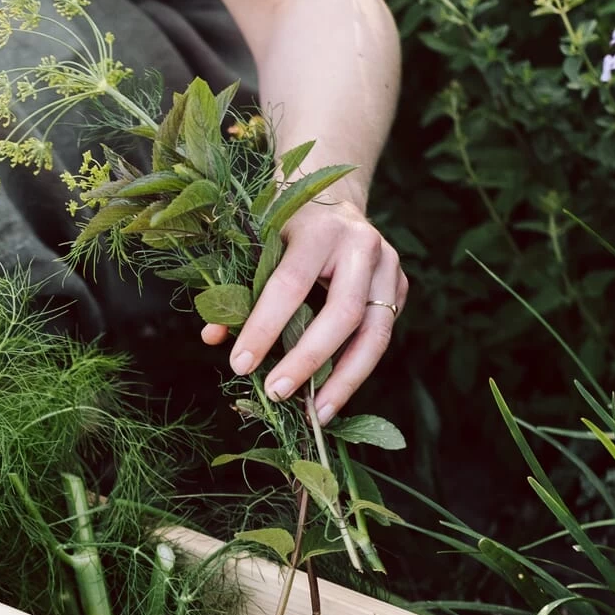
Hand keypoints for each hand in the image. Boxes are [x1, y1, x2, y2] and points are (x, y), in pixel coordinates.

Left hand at [201, 197, 407, 421]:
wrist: (333, 199)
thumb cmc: (285, 227)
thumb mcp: (258, 246)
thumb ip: (237, 289)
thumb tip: (214, 337)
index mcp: (320, 228)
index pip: (291, 284)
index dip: (264, 328)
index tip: (240, 365)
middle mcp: (362, 244)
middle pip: (344, 313)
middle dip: (309, 361)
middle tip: (278, 393)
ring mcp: (389, 265)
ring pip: (375, 333)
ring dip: (345, 380)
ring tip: (317, 415)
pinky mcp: (400, 286)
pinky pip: (380, 336)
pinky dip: (356, 369)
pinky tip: (332, 395)